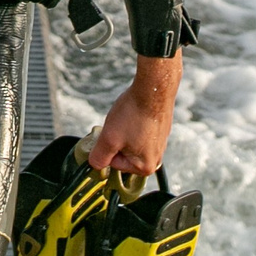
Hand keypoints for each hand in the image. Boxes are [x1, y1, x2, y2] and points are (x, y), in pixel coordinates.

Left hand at [85, 52, 180, 175]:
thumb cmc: (133, 114)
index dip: (108, 146)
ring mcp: (159, 144)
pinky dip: (134, 122)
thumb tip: (95, 165)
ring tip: (128, 117)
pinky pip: (139, 131)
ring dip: (124, 130)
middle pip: (123, 153)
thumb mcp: (109, 139)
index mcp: (145, 167)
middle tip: (120, 124)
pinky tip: (135, 113)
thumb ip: (99, 157)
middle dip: (117, 138)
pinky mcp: (160, 130)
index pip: (114, 162)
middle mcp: (156, 159)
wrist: (153, 89)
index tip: (112, 132)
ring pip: (130, 140)